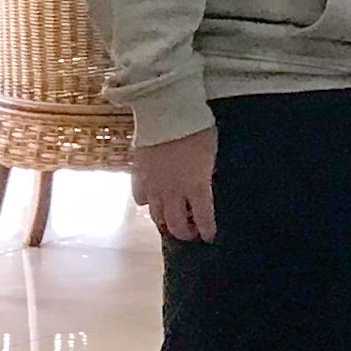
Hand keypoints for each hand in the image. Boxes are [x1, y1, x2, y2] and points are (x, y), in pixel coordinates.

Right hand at [129, 126, 219, 243]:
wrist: (166, 114)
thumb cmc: (196, 129)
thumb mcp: (211, 153)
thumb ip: (206, 173)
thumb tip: (204, 183)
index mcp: (197, 186)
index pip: (204, 218)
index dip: (207, 230)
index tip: (209, 237)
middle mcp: (174, 192)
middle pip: (178, 225)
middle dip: (186, 233)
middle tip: (191, 233)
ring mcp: (154, 186)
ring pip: (157, 217)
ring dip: (166, 224)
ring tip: (171, 225)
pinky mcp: (138, 177)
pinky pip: (141, 199)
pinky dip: (147, 204)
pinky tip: (151, 202)